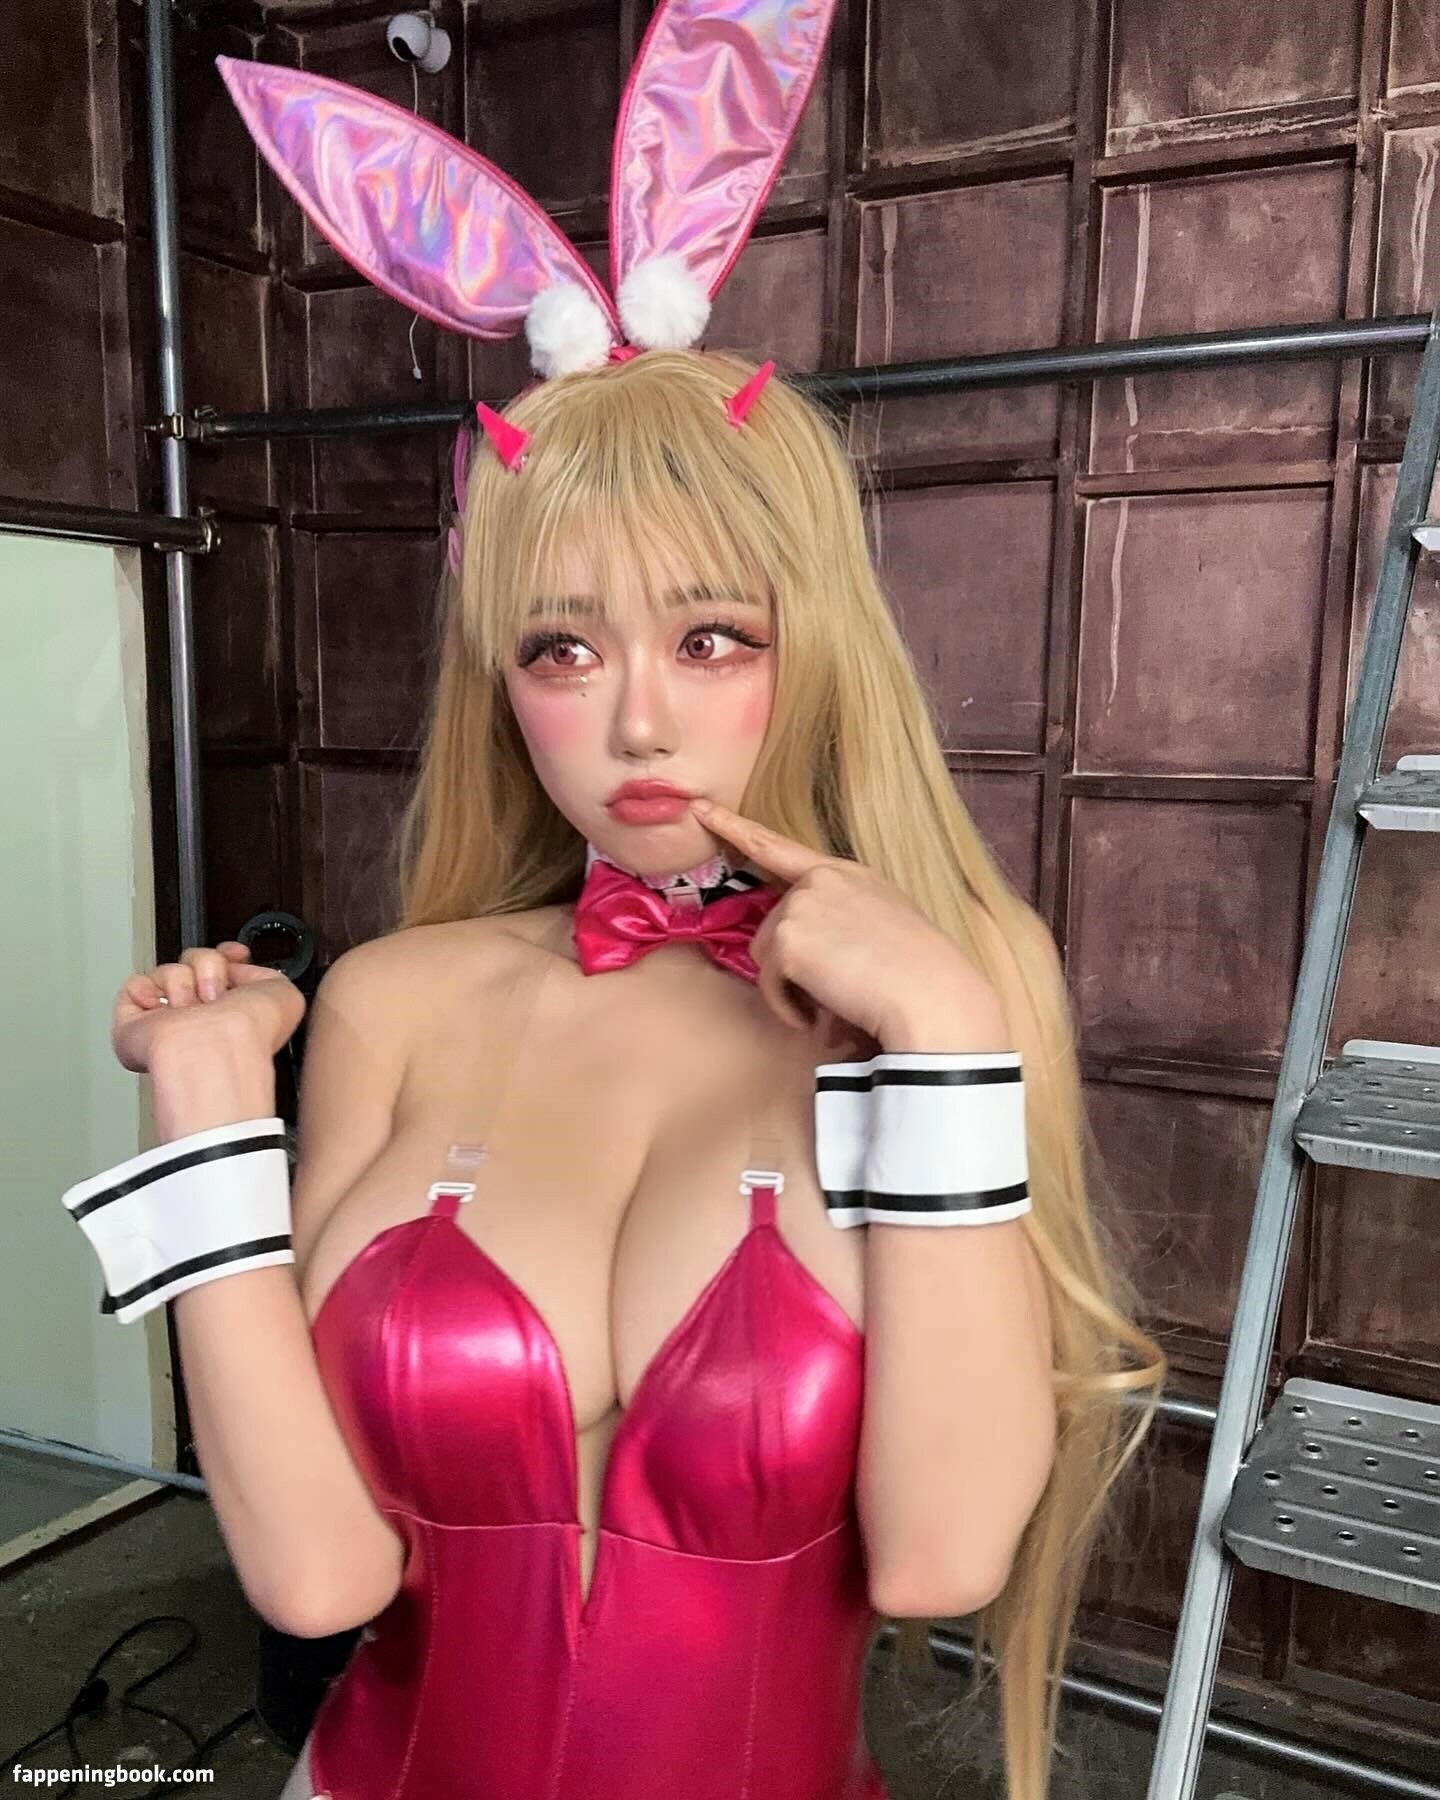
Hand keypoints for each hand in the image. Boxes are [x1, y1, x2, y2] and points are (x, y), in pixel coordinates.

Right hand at [112, 940, 306, 1074]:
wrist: (217, 1046)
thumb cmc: (252, 1031)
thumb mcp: (283, 994)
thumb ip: (265, 975)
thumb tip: (242, 965)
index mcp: (232, 1011)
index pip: (221, 971)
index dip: (225, 955)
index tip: (236, 954)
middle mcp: (200, 1015)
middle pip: (194, 961)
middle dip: (208, 966)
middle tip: (216, 994)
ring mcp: (167, 1020)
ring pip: (168, 969)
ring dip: (184, 981)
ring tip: (193, 1008)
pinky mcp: (135, 1025)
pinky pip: (133, 986)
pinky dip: (146, 989)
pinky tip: (163, 1006)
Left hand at [690, 797, 999, 1045]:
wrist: (931, 994)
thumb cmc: (920, 975)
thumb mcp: (884, 926)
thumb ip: (840, 920)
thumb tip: (806, 951)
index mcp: (846, 874)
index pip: (781, 848)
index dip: (736, 827)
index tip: (702, 809)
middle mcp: (820, 880)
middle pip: (772, 925)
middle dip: (791, 962)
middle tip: (834, 987)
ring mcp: (801, 905)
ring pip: (767, 955)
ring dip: (790, 986)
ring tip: (835, 998)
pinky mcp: (788, 939)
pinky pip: (768, 984)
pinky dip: (788, 1007)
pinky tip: (819, 1013)